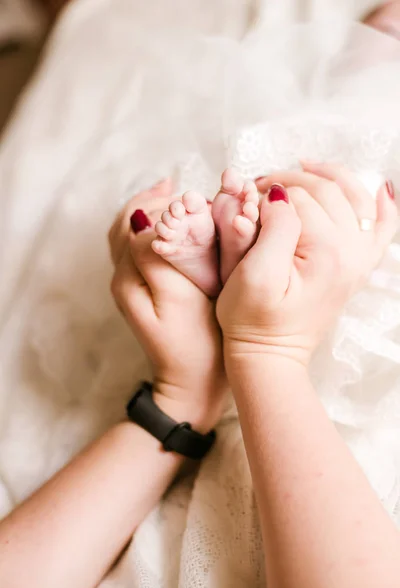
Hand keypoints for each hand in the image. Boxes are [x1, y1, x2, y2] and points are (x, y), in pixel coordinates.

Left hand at [109, 180, 226, 431]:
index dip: (163, 205)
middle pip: (127, 223)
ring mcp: (133, 284)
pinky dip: (157, 228)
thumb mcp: (177, 297)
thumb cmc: (194, 343)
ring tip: (174, 192)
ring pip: (133, 233)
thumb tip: (144, 220)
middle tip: (181, 188)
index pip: (136, 222)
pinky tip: (175, 221)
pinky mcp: (148, 290)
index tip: (193, 199)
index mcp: (127, 276)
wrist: (192, 383)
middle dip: (153, 201)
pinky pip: (144, 248)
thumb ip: (156, 256)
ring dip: (152, 210)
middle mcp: (123, 276)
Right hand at [217, 164, 397, 364]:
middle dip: (292, 180)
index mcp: (327, 253)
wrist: (269, 355)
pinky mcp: (357, 266)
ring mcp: (359, 260)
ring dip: (328, 177)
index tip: (245, 196)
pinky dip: (383, 204)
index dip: (267, 191)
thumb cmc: (253, 320)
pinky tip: (380, 187)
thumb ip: (274, 227)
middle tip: (262, 185)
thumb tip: (280, 194)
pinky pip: (382, 227)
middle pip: (327, 191)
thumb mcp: (254, 274)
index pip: (298, 198)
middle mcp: (352, 252)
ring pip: (354, 196)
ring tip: (302, 169)